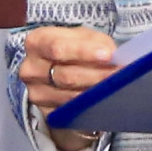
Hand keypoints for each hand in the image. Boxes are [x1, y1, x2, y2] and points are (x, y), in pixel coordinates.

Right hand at [20, 26, 118, 150]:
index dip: (83, 52)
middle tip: (121, 74)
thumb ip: (95, 43)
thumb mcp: (82, 38)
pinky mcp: (46, 112)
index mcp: (36, 43)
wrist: (60, 70)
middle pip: (65, 76)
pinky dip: (91, 106)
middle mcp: (30, 69)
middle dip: (97, 75)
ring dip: (97, 93)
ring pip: (70, 97)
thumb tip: (113, 56)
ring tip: (119, 87)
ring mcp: (36, 92)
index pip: (57, 48)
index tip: (108, 55)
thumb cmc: (73, 49)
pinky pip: (71, 112)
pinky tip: (106, 101)